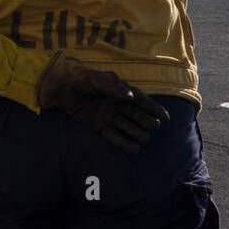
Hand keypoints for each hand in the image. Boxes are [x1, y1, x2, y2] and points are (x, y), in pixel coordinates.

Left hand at [37, 52, 169, 152]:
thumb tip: (129, 96)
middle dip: (147, 122)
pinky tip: (135, 148)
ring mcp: (109, 117)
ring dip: (137, 133)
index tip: (166, 118)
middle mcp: (118, 106)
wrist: (62, 88)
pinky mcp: (99, 127)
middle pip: (139, 117)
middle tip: (151, 125)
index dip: (155, 110)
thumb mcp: (95, 79)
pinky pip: (114, 137)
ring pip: (129, 128)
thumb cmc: (81, 80)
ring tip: (143, 136)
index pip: (143, 102)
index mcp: (121, 93)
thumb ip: (112, 86)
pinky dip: (124, 143)